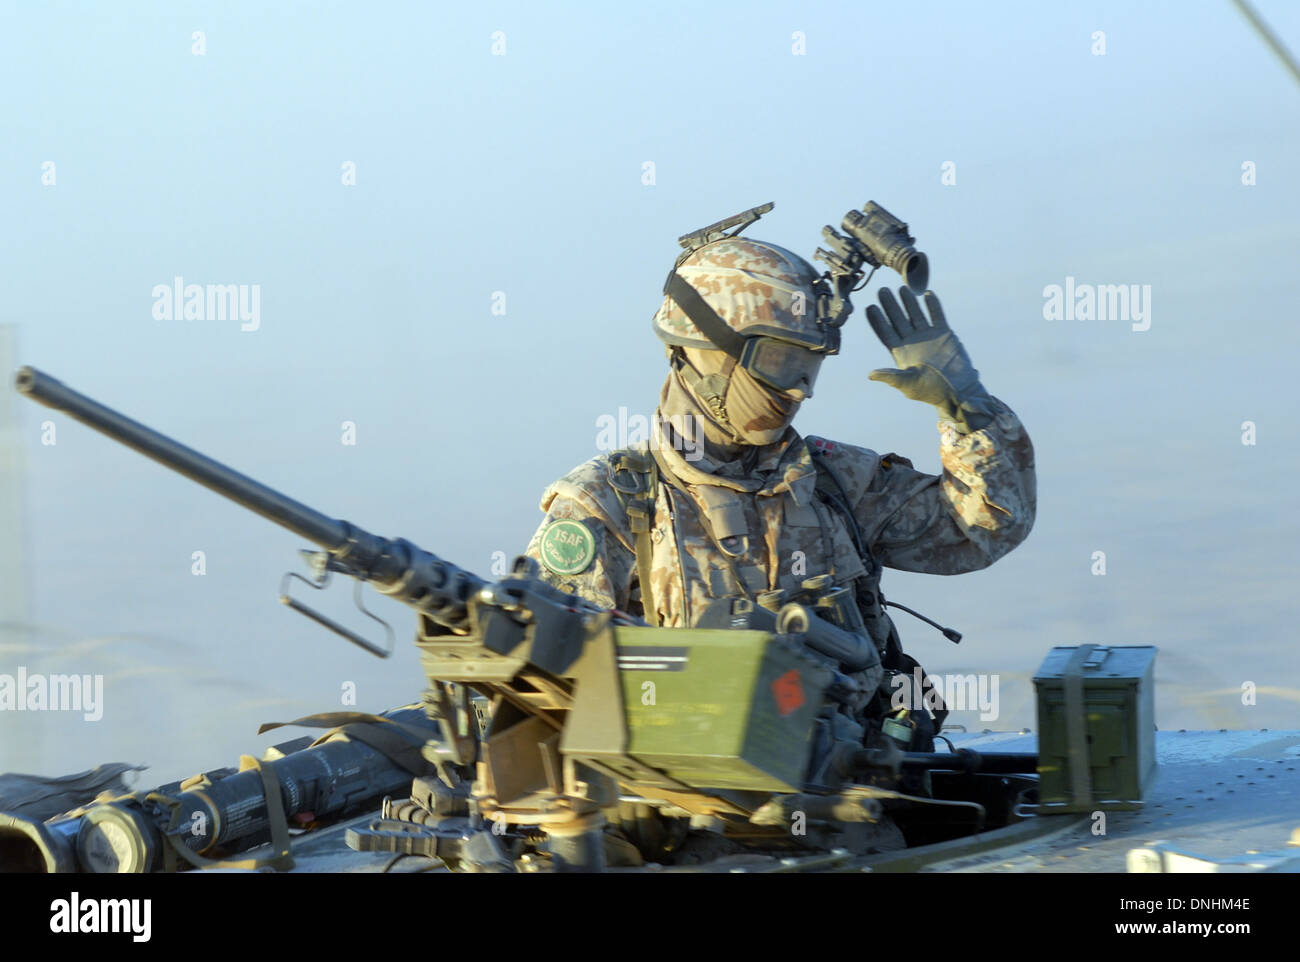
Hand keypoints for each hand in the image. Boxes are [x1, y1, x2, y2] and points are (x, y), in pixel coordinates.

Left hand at [865, 288, 992, 432]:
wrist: (957, 390)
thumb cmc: (931, 391)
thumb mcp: (908, 384)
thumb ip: (891, 376)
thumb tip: (870, 375)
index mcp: (900, 353)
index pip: (885, 333)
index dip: (877, 321)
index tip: (869, 307)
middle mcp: (912, 342)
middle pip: (898, 320)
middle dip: (890, 305)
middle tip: (881, 291)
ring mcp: (927, 336)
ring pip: (915, 314)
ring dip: (908, 302)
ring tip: (901, 288)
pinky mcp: (944, 334)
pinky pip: (936, 315)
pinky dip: (932, 305)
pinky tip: (926, 293)